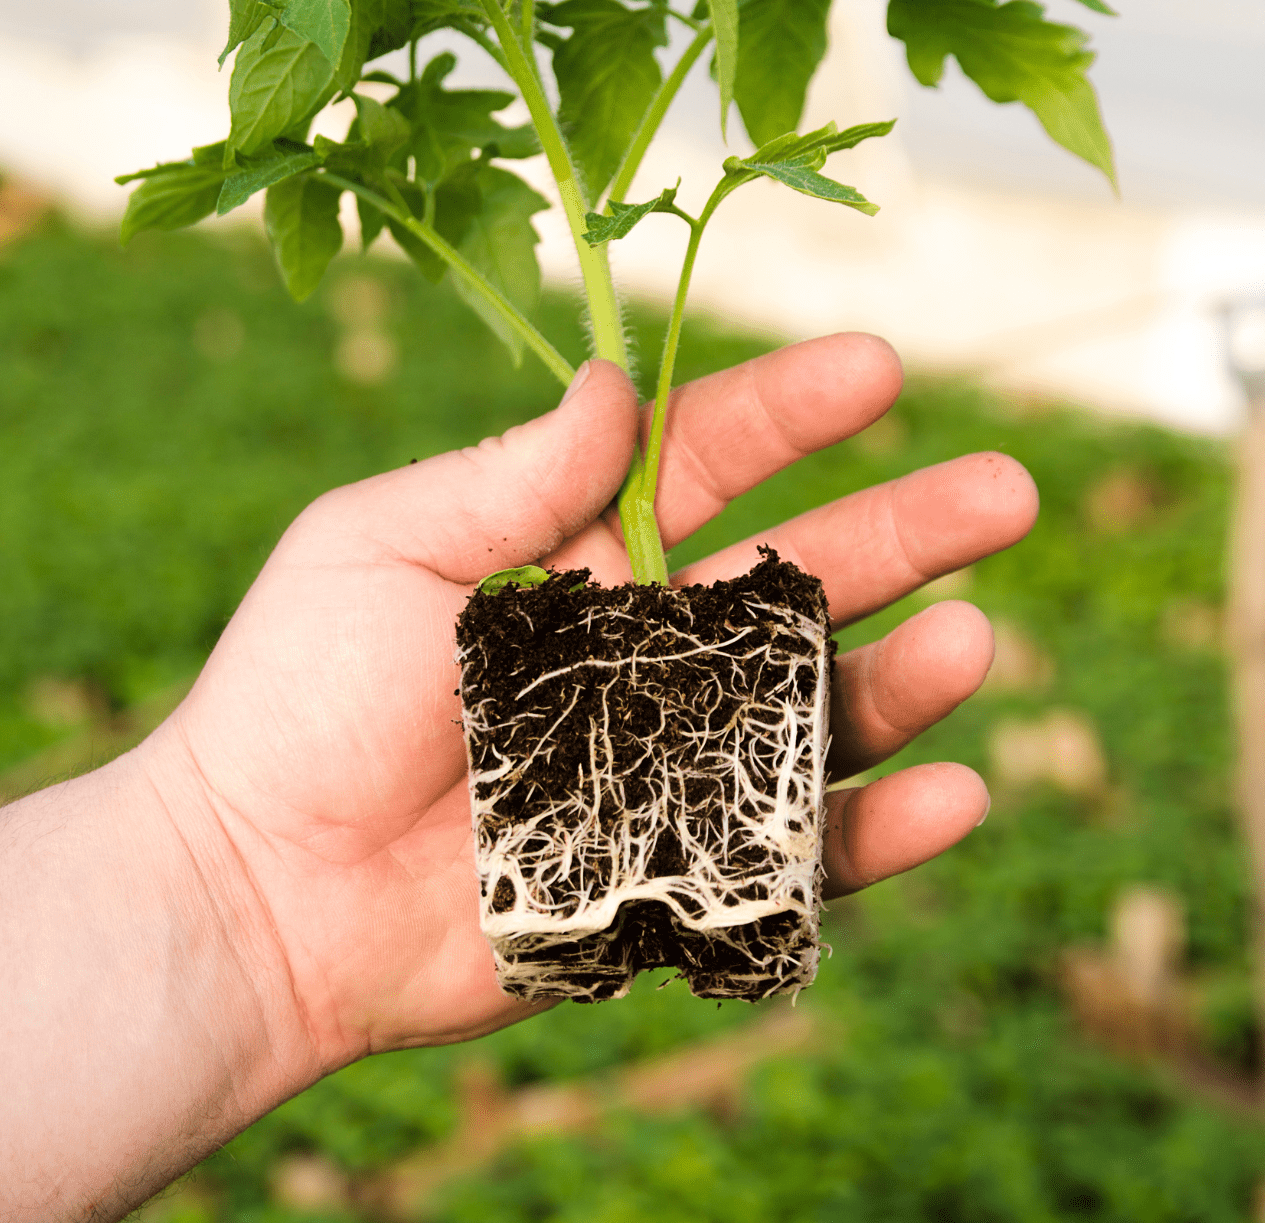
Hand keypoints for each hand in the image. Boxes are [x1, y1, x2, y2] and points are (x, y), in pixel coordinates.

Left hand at [143, 333, 1038, 1075]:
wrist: (254, 897)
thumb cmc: (293, 704)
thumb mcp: (381, 548)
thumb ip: (510, 474)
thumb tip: (617, 382)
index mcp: (575, 553)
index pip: (707, 459)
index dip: (795, 411)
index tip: (881, 366)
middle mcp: (641, 649)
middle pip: (801, 577)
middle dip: (908, 531)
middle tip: (1010, 492)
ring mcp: (668, 762)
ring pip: (818, 710)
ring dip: (906, 679)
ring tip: (975, 645)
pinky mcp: (675, 874)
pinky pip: (798, 850)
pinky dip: (880, 832)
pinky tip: (951, 794)